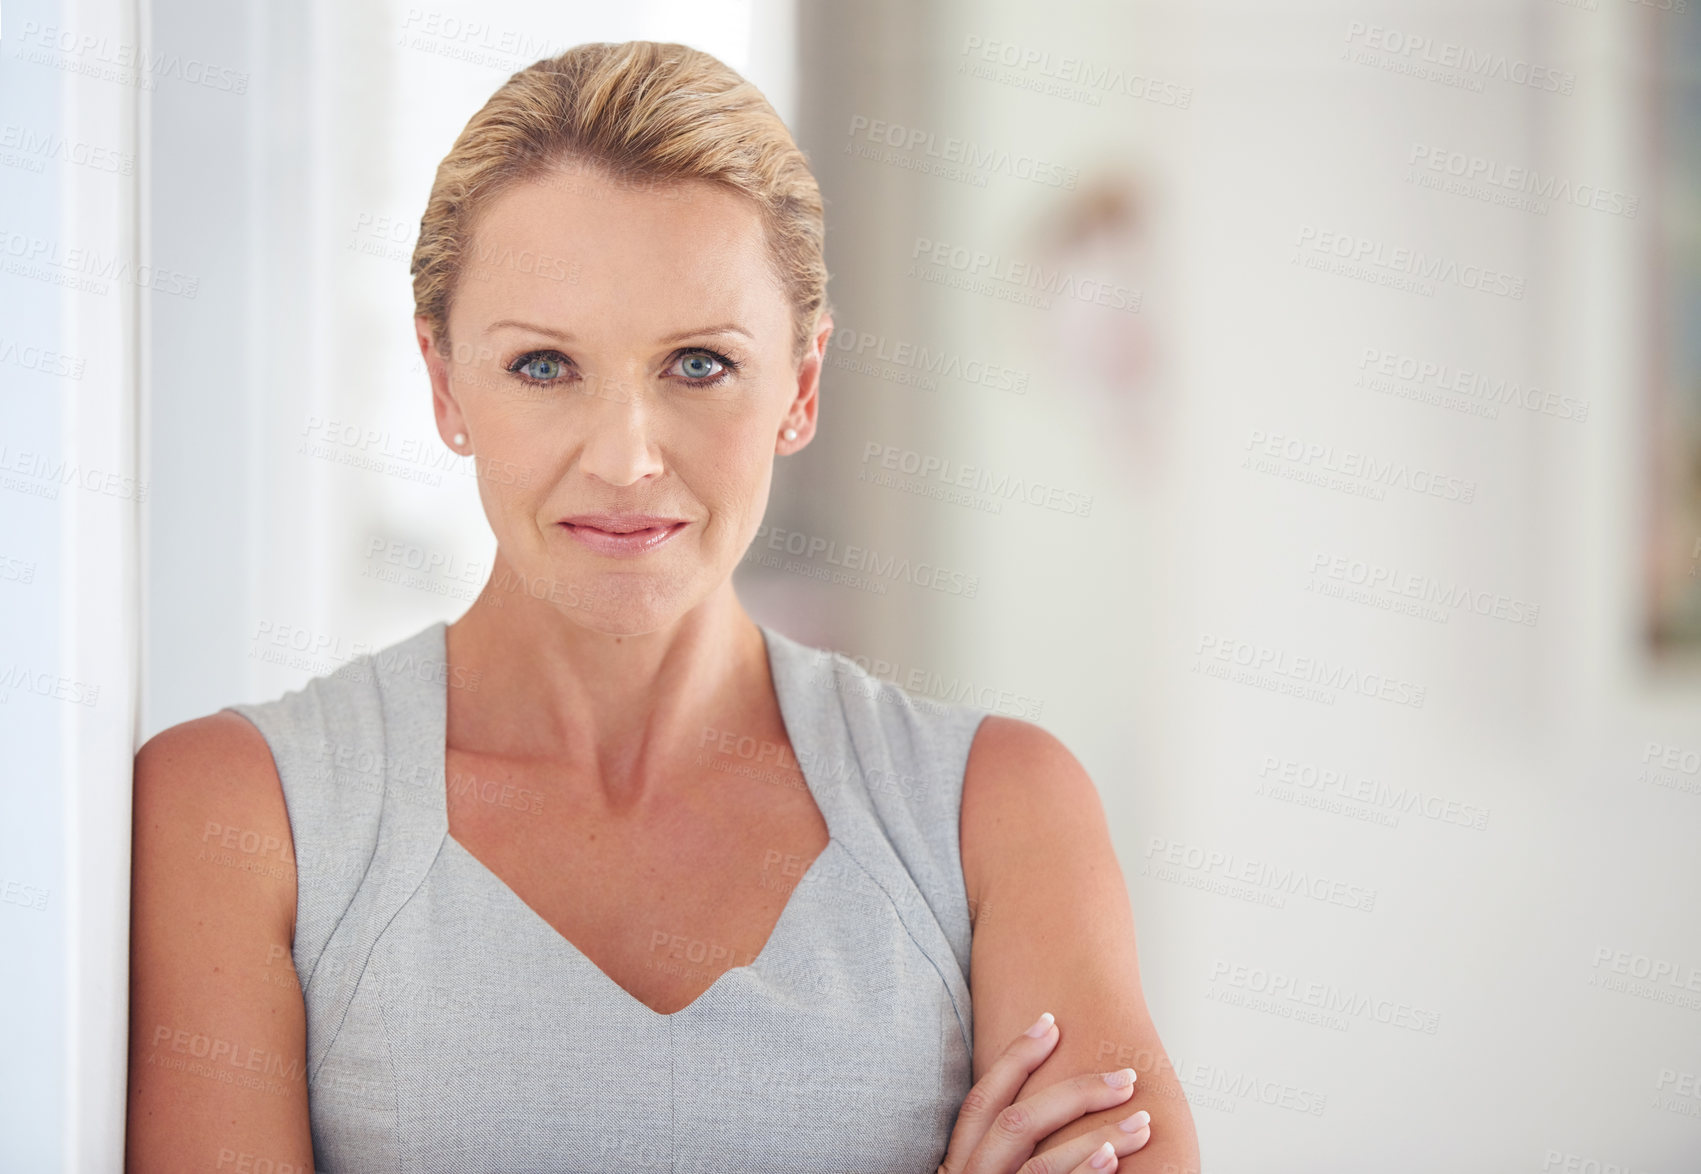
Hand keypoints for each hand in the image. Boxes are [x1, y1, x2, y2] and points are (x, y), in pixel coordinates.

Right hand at [935, 1011, 1151, 1173]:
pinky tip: (1113, 1158)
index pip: (980, 1101)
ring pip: (1041, 1165)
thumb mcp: (982, 1173)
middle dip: (1076, 1094)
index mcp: (958, 1164)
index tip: (1050, 1022)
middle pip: (1017, 1124)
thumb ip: (1001, 1148)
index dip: (1014, 1058)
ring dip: (1098, 1139)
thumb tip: (1050, 1102)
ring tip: (1141, 1123)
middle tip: (1125, 1078)